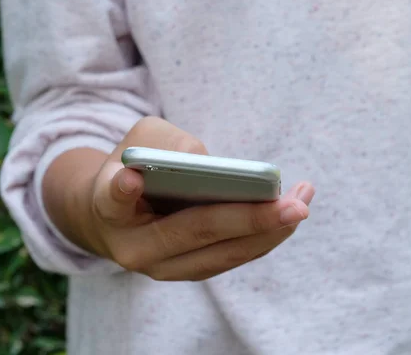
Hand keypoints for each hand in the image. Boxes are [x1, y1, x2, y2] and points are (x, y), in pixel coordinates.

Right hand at [58, 117, 314, 280]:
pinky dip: (262, 237)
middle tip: (294, 206)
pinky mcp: (189, 271)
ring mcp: (163, 267)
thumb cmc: (132, 166)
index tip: (130, 179)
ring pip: (221, 255)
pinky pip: (230, 257)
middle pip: (193, 234)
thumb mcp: (143, 140)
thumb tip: (215, 168)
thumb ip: (171, 144)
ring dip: (268, 232)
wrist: (115, 215)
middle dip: (249, 220)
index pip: (113, 198)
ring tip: (302, 205)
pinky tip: (288, 216)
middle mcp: (134, 246)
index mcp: (108, 205)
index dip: (123, 190)